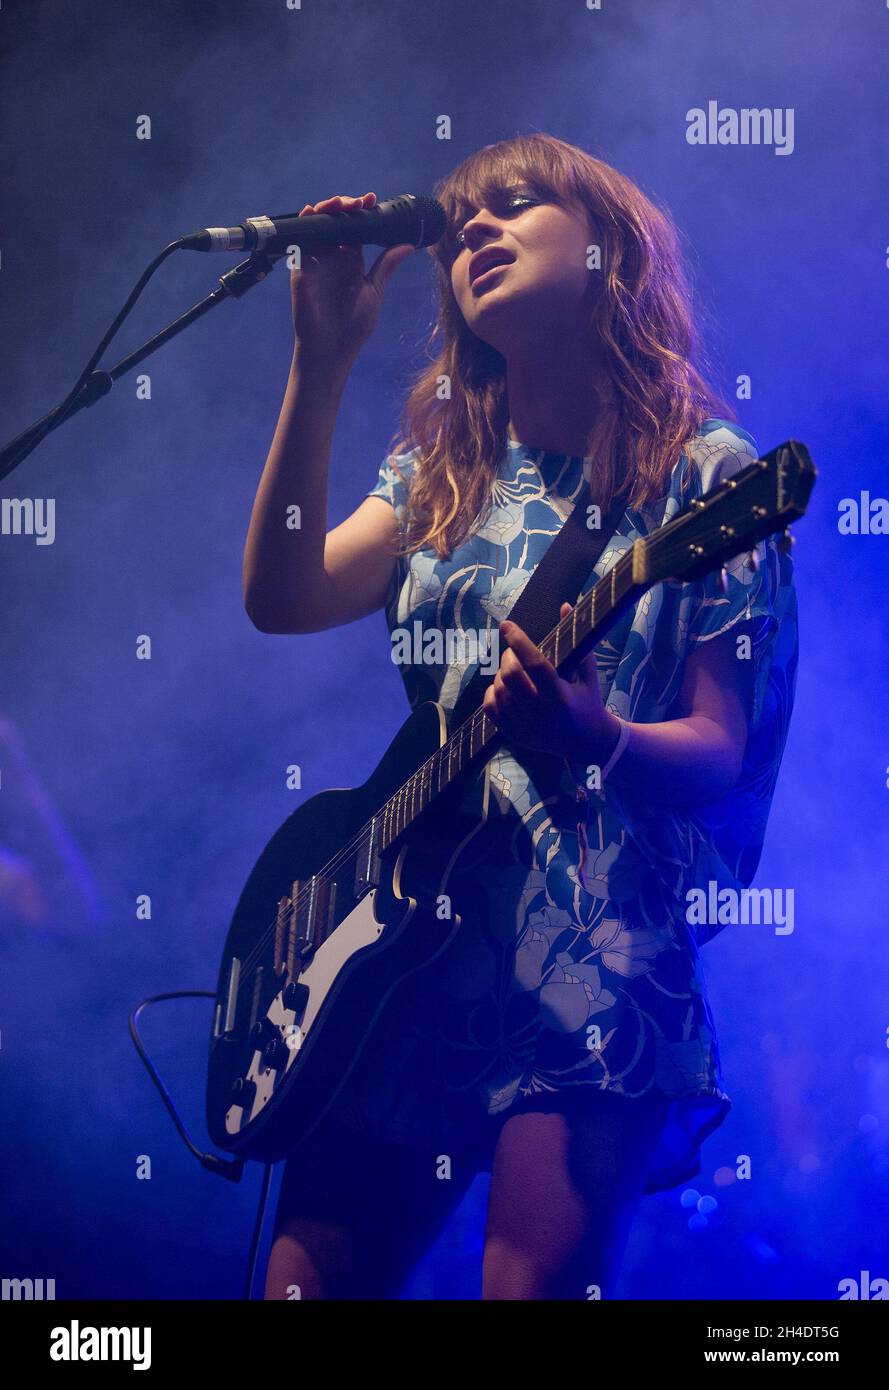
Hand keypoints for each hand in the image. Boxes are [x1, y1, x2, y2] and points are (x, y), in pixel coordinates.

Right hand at [290, 192, 413, 367]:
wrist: (331, 348)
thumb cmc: (354, 326)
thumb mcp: (374, 290)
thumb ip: (385, 266)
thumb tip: (407, 245)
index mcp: (352, 261)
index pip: (356, 228)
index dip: (362, 212)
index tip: (373, 200)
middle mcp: (333, 257)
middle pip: (336, 222)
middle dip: (345, 206)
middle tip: (358, 202)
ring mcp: (316, 261)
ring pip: (318, 226)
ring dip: (325, 210)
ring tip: (338, 204)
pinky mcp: (301, 268)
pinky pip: (299, 241)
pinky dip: (304, 224)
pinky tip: (312, 213)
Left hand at [482, 602, 620, 760]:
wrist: (587, 742)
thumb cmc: (588, 701)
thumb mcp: (587, 673)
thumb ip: (576, 641)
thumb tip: (565, 605)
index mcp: (561, 696)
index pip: (535, 664)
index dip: (519, 641)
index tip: (507, 624)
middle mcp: (541, 713)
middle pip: (510, 676)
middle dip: (508, 656)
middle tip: (513, 652)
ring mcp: (526, 727)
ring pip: (498, 690)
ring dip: (501, 674)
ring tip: (512, 669)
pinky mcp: (515, 735)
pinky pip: (491, 709)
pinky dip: (492, 693)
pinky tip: (504, 687)